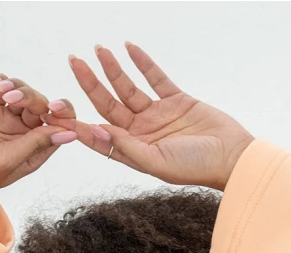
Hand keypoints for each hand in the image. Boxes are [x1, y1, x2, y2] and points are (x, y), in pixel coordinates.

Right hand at [0, 75, 80, 194]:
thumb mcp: (7, 160)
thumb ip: (37, 144)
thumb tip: (70, 134)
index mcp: (33, 153)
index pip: (58, 130)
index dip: (62, 116)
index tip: (53, 108)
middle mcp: (23, 136)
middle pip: (43, 108)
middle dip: (34, 99)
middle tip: (15, 99)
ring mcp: (6, 120)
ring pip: (25, 94)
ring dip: (18, 88)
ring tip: (2, 91)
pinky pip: (3, 86)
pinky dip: (3, 81)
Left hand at [46, 42, 253, 189]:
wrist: (232, 156)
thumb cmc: (196, 167)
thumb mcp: (158, 163)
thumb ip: (128, 148)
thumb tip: (98, 132)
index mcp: (132, 151)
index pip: (99, 133)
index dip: (78, 121)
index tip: (58, 109)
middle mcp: (140, 133)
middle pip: (108, 104)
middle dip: (90, 83)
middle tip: (74, 61)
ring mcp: (157, 115)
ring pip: (128, 88)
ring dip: (113, 69)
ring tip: (98, 49)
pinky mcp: (176, 100)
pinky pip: (155, 77)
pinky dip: (143, 62)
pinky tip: (128, 48)